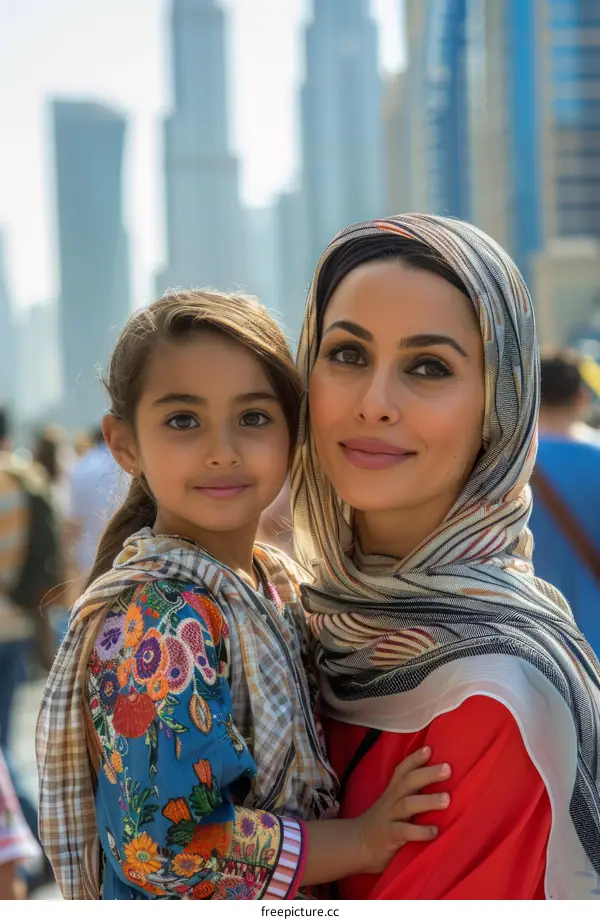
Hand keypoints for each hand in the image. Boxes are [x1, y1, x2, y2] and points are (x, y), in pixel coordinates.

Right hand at [352, 746, 450, 874]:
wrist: (359, 843)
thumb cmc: (385, 822)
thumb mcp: (394, 802)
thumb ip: (411, 792)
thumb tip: (440, 783)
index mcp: (394, 791)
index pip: (403, 770)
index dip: (415, 758)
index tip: (429, 749)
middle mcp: (392, 799)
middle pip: (408, 781)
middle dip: (428, 773)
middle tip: (447, 768)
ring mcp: (390, 816)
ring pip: (407, 804)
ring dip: (427, 800)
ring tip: (447, 799)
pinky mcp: (389, 835)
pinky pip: (404, 831)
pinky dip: (419, 831)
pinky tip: (434, 831)